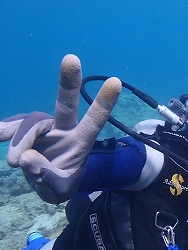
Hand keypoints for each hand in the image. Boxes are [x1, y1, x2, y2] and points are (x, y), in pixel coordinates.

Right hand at [0, 55, 120, 202]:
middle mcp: (63, 129)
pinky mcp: (24, 129)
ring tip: (15, 163)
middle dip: (69, 81)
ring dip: (20, 141)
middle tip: (72, 59)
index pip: (94, 121)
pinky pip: (11, 126)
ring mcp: (43, 127)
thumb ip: (46, 178)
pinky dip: (4, 130)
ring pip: (31, 124)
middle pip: (65, 104)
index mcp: (80, 142)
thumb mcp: (58, 191)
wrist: (44, 181)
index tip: (115, 82)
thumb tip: (28, 158)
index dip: (104, 103)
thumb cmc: (59, 184)